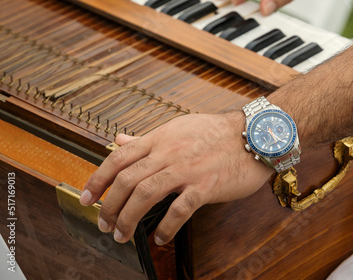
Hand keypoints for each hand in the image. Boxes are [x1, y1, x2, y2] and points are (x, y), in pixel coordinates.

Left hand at [79, 112, 273, 244]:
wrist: (253, 135)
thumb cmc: (217, 132)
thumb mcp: (178, 128)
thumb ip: (147, 138)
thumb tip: (119, 140)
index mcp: (160, 138)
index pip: (118, 157)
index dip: (97, 179)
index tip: (87, 197)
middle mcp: (169, 152)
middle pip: (127, 180)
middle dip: (109, 205)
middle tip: (104, 224)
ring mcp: (187, 169)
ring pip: (146, 195)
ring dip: (128, 219)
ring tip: (123, 235)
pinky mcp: (206, 185)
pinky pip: (179, 210)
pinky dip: (166, 227)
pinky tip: (160, 238)